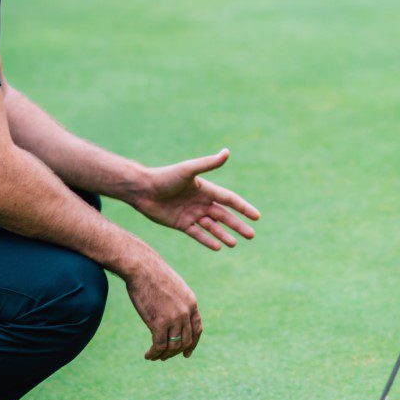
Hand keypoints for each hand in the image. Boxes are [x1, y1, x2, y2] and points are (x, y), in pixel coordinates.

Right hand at [121, 252, 202, 359]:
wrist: (141, 267)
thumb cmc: (153, 274)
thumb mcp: (174, 287)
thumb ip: (178, 302)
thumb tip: (174, 315)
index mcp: (191, 302)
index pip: (197, 329)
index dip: (193, 343)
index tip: (186, 353)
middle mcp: (186, 312)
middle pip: (186, 340)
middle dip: (176, 352)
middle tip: (165, 357)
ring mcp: (174, 318)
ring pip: (173, 346)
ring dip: (164, 355)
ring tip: (155, 357)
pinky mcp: (159, 322)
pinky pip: (159, 345)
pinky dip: (154, 353)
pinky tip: (148, 355)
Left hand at [128, 148, 260, 251]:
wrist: (142, 189)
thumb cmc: (165, 177)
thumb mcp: (188, 170)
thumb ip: (208, 163)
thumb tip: (227, 152)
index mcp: (205, 189)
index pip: (229, 200)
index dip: (243, 208)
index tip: (257, 216)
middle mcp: (200, 202)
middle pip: (224, 216)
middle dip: (238, 225)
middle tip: (251, 235)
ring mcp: (191, 214)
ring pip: (212, 227)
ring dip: (224, 234)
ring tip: (235, 243)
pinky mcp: (180, 224)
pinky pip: (197, 234)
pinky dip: (207, 240)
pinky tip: (218, 247)